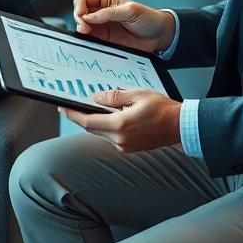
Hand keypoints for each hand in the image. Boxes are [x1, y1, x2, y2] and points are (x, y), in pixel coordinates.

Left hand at [60, 89, 181, 152]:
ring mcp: (124, 146)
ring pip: (101, 133)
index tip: (62, 107)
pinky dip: (105, 126)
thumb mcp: (137, 94)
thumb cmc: (162, 109)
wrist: (180, 126)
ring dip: (94, 122)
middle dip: (80, 117)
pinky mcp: (129, 148)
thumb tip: (96, 97)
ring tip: (89, 108)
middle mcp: (119, 139)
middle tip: (71, 105)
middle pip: (92, 128)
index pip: (88, 121)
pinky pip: (111, 136)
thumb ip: (114, 96)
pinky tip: (107, 116)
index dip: (73, 114)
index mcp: (120, 125)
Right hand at [73, 0, 175, 52]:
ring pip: (83, 26)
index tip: (82, 15)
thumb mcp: (130, 11)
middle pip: (80, 12)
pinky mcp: (105, 40)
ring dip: (81, 30)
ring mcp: (102, 27)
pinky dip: (87, 40)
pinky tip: (90, 41)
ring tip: (86, 33)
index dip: (79, 6)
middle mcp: (101, 12)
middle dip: (78, 18)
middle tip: (84, 27)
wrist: (159, 36)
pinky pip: (90, 40)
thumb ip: (109, 13)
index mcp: (106, 0)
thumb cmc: (148, 18)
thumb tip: (89, 17)